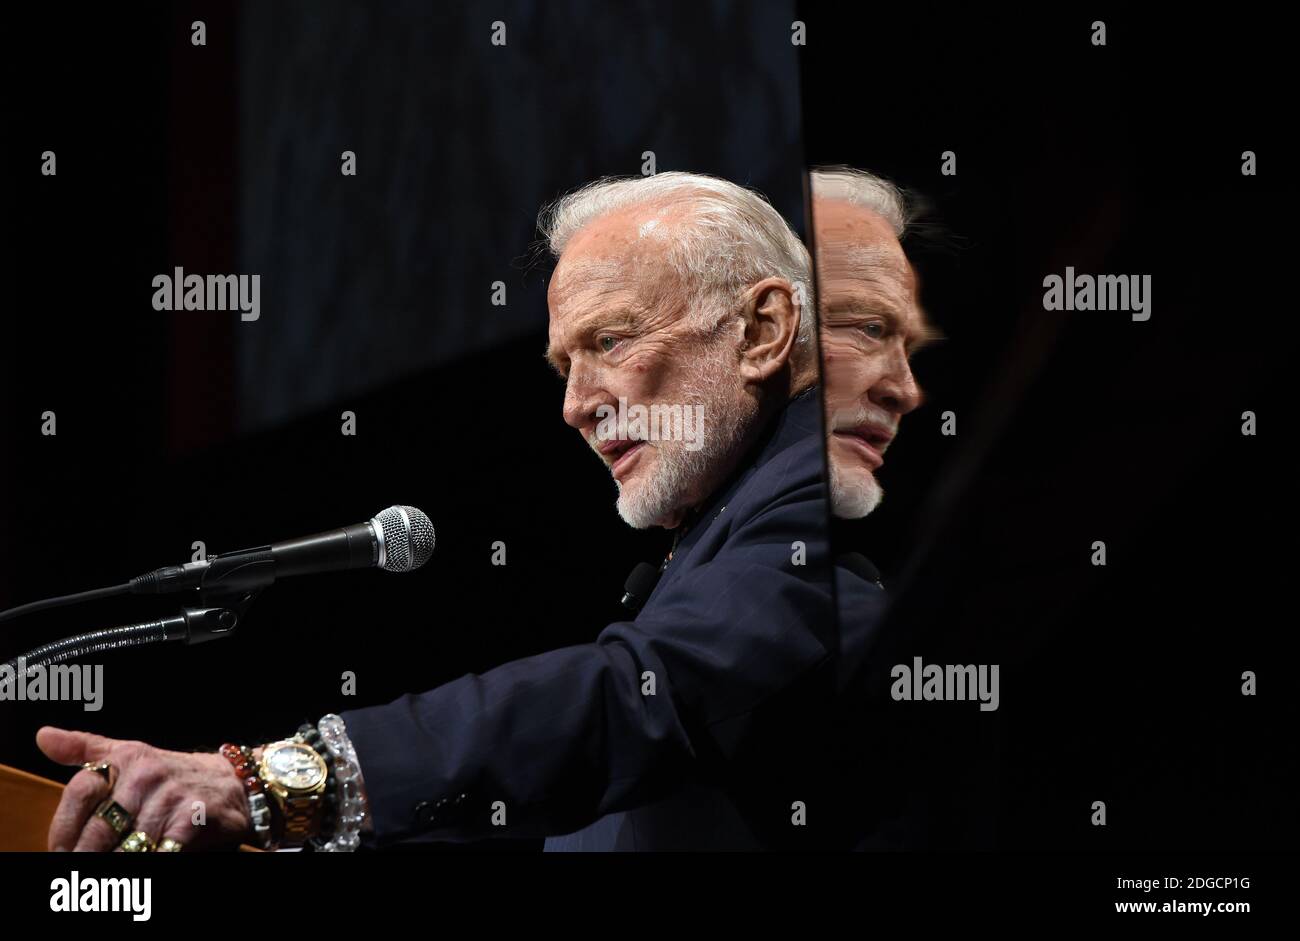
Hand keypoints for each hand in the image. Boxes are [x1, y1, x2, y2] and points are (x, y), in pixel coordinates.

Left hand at [36, 726, 252, 851]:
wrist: (232, 782)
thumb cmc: (172, 774)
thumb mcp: (129, 755)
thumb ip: (85, 749)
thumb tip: (43, 737)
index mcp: (126, 759)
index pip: (81, 790)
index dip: (64, 826)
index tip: (60, 849)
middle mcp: (147, 775)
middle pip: (99, 827)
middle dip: (85, 855)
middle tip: (79, 870)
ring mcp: (171, 797)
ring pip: (127, 846)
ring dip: (115, 862)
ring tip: (109, 872)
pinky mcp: (194, 819)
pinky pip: (159, 852)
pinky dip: (148, 861)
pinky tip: (144, 860)